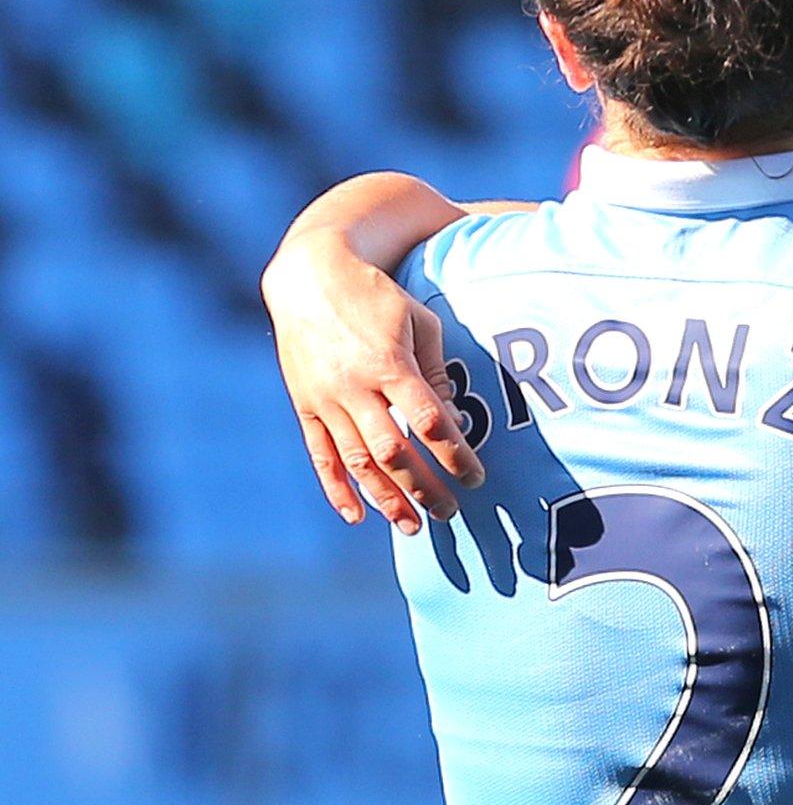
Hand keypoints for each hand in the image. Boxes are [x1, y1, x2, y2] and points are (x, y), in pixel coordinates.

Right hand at [262, 232, 483, 533]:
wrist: (310, 277)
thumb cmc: (376, 296)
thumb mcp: (418, 319)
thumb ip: (436, 368)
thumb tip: (452, 415)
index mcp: (389, 364)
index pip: (428, 421)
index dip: (454, 453)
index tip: (476, 476)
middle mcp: (354, 387)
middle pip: (393, 451)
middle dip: (423, 488)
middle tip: (450, 513)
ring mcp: (325, 399)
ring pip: (356, 461)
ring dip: (385, 499)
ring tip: (411, 527)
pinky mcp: (304, 405)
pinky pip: (320, 454)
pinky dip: (337, 488)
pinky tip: (356, 515)